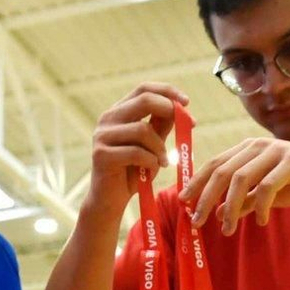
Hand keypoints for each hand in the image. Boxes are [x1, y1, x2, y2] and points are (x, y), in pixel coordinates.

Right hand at [84, 82, 187, 214]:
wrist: (110, 201)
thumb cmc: (132, 173)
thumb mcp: (152, 146)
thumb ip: (161, 126)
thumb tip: (181, 108)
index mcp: (119, 112)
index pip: (144, 88)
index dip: (168, 91)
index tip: (187, 102)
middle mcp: (107, 119)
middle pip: (144, 100)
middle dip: (169, 110)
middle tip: (187, 125)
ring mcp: (102, 136)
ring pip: (142, 129)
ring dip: (160, 147)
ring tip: (164, 161)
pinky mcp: (101, 155)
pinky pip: (136, 152)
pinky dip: (151, 161)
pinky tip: (152, 170)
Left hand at [179, 138, 289, 234]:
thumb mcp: (267, 194)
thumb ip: (243, 200)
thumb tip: (217, 213)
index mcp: (248, 149)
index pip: (214, 164)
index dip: (196, 183)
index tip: (182, 203)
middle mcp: (258, 146)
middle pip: (221, 172)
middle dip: (205, 198)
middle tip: (196, 221)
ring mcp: (275, 151)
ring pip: (240, 179)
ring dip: (230, 207)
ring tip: (226, 229)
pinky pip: (267, 186)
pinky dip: (260, 207)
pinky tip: (260, 222)